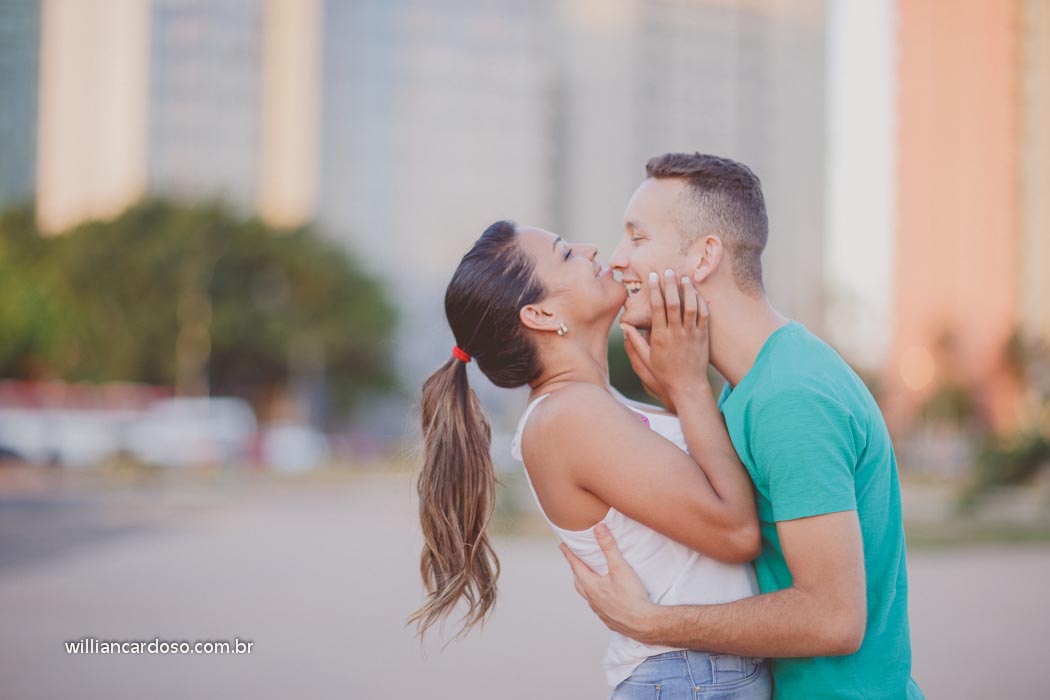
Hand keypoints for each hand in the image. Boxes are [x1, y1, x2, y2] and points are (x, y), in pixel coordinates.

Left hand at [559, 522, 657, 639]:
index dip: (569, 554)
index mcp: (591, 586)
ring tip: (590, 578)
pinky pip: (597, 606)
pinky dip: (597, 598)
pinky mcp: (608, 619)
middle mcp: (592, 599)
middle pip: (578, 582)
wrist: (643, 624)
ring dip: (586, 585)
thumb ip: (609, 547)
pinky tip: (605, 597)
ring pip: (587, 595)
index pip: (575, 565)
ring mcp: (599, 611)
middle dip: (576, 570)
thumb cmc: (631, 596)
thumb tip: (598, 528)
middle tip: (576, 561)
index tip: (562, 545)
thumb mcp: (620, 567)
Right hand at [622, 270, 710, 403]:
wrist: (687, 387)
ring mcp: (691, 335)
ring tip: (684, 277)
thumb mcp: (645, 359)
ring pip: (690, 306)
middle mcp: (675, 333)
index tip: (653, 277)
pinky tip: (697, 293)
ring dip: (687, 290)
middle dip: (670, 284)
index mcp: (660, 336)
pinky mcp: (703, 337)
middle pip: (673, 302)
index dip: (655, 290)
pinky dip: (701, 302)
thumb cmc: (664, 374)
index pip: (657, 307)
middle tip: (668, 270)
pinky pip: (704, 316)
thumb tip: (625, 326)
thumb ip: (635, 341)